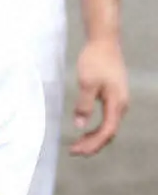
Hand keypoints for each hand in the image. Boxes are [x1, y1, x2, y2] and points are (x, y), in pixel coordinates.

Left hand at [70, 36, 128, 155]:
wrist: (104, 43)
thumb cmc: (95, 60)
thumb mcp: (86, 83)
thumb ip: (84, 104)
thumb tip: (80, 124)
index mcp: (117, 103)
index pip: (107, 131)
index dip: (92, 143)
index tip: (76, 150)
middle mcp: (121, 105)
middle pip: (109, 132)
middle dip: (92, 144)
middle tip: (74, 151)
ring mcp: (119, 101)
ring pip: (109, 126)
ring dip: (94, 137)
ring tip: (78, 144)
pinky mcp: (114, 96)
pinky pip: (107, 118)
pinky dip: (96, 127)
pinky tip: (86, 128)